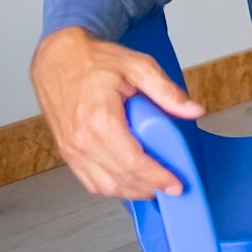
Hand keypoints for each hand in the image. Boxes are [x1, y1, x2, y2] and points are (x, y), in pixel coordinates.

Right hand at [30, 26, 204, 199]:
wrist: (58, 59)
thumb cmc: (94, 61)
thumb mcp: (138, 66)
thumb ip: (167, 91)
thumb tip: (193, 110)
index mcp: (99, 119)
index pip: (132, 162)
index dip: (157, 177)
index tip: (176, 183)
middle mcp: (81, 139)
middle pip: (119, 179)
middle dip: (149, 188)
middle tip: (172, 188)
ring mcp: (71, 149)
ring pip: (103, 185)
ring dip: (131, 192)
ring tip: (154, 187)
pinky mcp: (67, 152)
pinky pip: (89, 180)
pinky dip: (111, 187)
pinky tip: (130, 182)